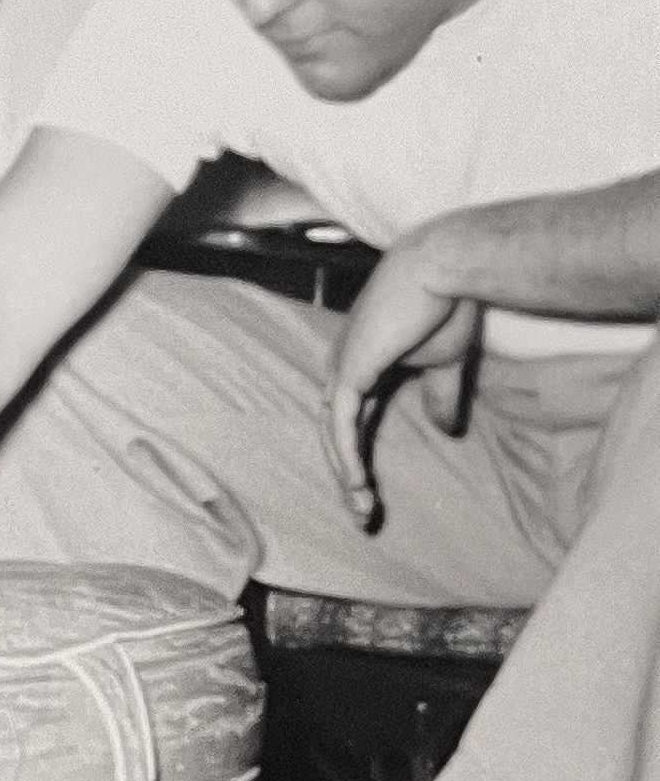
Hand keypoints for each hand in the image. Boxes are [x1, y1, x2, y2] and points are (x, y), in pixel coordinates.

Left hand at [324, 232, 479, 528]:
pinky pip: (340, 425)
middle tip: (363, 512)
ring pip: (333, 435)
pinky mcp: (349, 371)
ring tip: (363, 510)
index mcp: (362, 365)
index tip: (373, 493)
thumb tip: (446, 431)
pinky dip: (346, 455)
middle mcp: (343, 368)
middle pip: (334, 433)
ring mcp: (341, 368)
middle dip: (346, 475)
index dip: (358, 456)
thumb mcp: (444, 362)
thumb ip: (440, 396)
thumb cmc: (447, 304)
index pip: (350, 420)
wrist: (448, 267)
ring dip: (346, 475)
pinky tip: (356, 484)